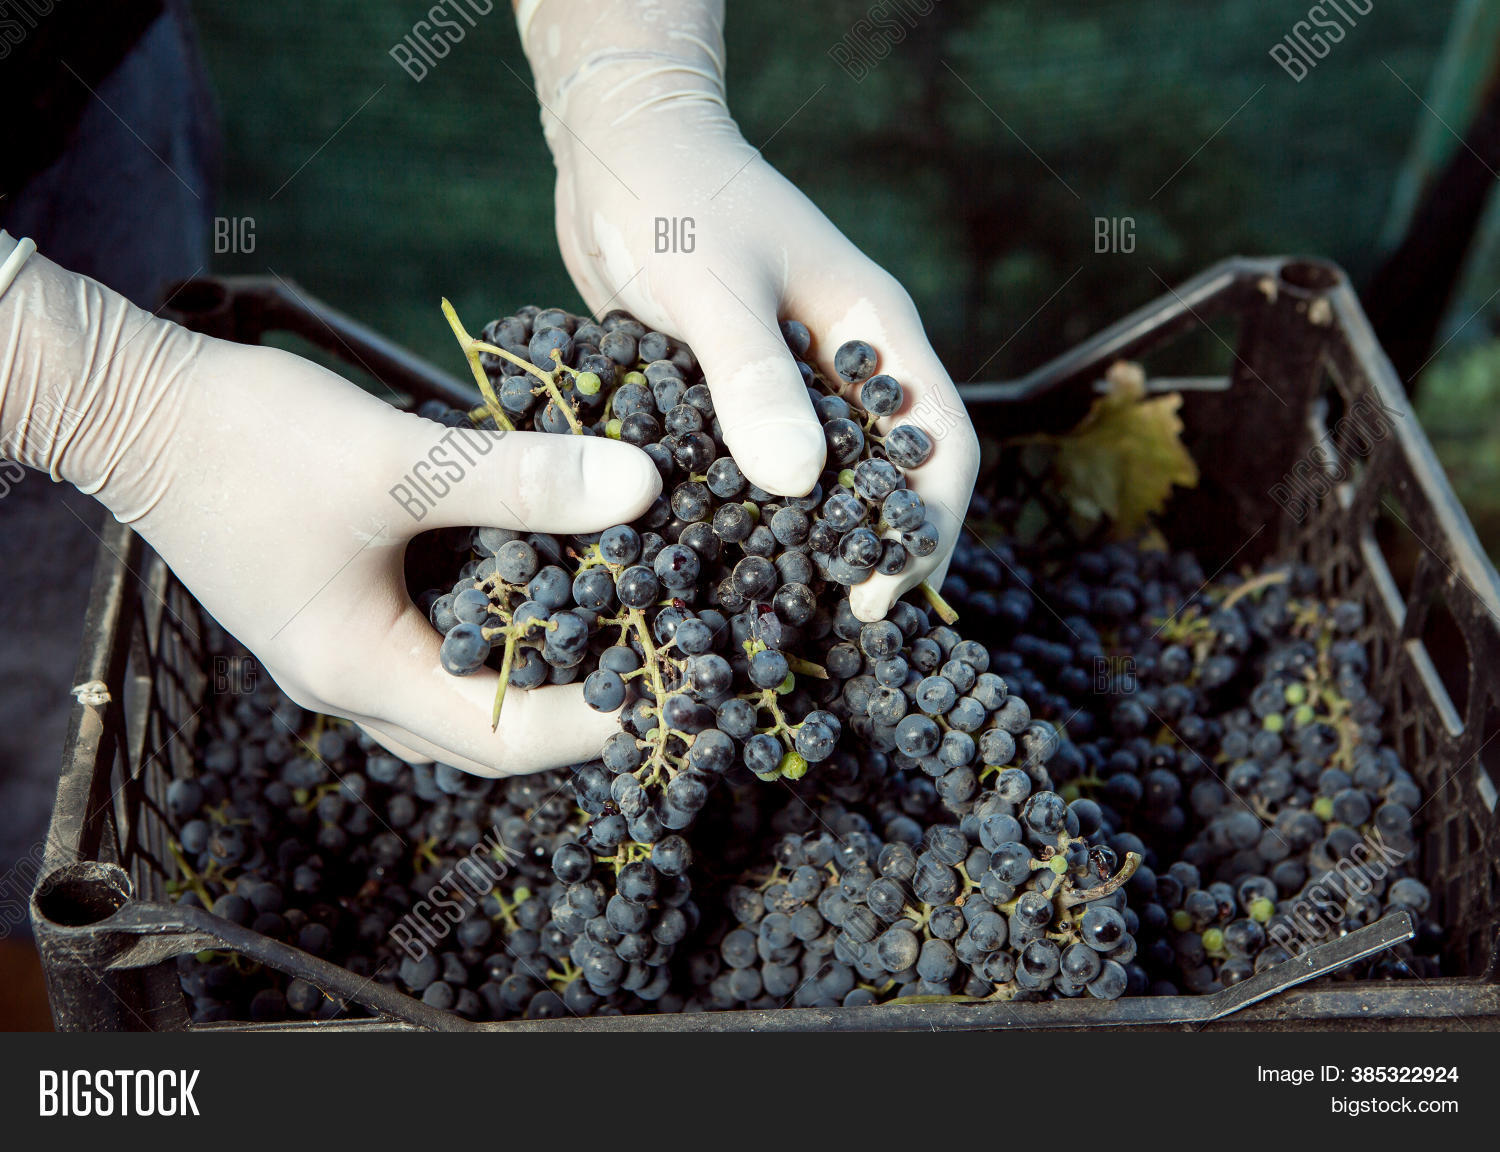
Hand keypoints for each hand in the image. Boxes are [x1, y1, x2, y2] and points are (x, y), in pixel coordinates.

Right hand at [0, 246, 660, 774]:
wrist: (135, 408)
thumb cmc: (251, 440)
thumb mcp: (400, 460)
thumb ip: (521, 479)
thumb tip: (641, 488)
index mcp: (359, 670)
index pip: (501, 738)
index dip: (594, 722)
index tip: (669, 686)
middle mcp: (347, 681)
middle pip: (479, 735)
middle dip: (568, 711)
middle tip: (648, 667)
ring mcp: (335, 651)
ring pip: (452, 698)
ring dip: (526, 677)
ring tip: (604, 633)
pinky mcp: (333, 611)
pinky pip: (425, 651)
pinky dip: (486, 635)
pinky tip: (528, 587)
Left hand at [519, 0, 979, 622]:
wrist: (617, 145)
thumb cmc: (672, 195)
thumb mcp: (714, 285)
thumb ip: (754, 378)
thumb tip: (795, 485)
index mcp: (875, 330)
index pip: (941, 446)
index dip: (928, 529)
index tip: (875, 596)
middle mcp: (847, 361)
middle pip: (892, 477)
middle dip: (875, 551)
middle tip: (830, 621)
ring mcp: (793, 376)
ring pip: (828, 478)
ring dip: (814, 539)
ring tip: (780, 603)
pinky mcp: (738, 387)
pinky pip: (761, 462)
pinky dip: (754, 510)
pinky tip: (721, 554)